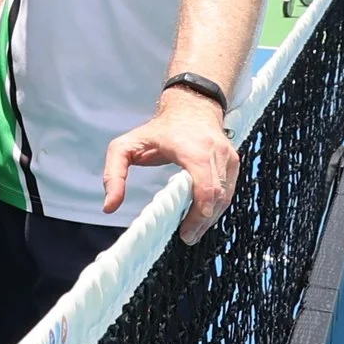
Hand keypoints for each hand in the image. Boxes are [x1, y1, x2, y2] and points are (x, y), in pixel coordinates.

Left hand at [100, 96, 237, 244]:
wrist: (191, 106)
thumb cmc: (157, 130)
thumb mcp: (126, 146)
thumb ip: (113, 174)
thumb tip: (109, 207)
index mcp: (191, 148)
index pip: (204, 187)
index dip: (198, 214)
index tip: (184, 232)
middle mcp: (214, 152)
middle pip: (217, 197)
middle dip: (203, 221)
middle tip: (187, 236)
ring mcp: (228, 156)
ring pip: (225, 196)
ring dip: (210, 217)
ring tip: (193, 230)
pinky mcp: (234, 161)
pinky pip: (229, 190)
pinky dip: (217, 205)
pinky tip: (202, 214)